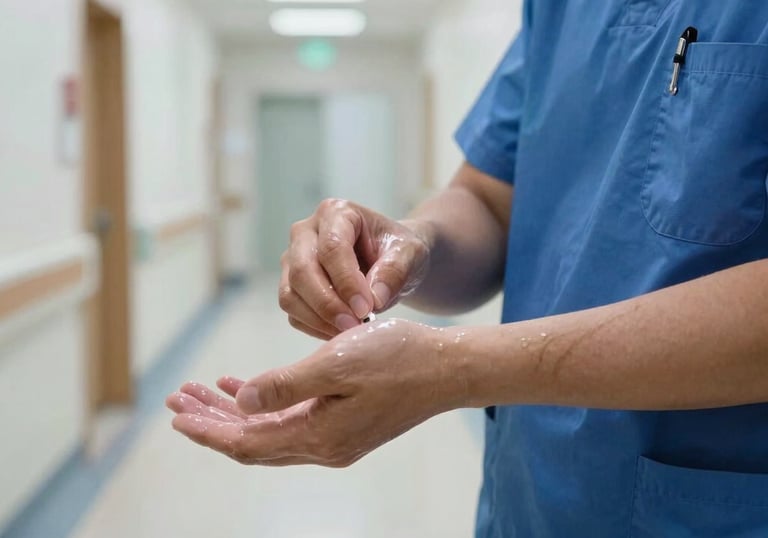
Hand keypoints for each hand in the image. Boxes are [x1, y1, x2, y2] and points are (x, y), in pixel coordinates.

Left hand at [166, 319, 460, 466]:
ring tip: (204, 391)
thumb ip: (285, 385)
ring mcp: (336, 438)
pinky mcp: (346, 424)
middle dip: (213, 420)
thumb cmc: (397, 359)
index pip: (247, 442)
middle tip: (180, 399)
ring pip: (269, 430)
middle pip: (253, 441)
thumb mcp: (336, 364)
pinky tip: (248, 386)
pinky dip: (266, 405)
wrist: (448, 368)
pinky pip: (291, 420)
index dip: (209, 430)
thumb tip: (242, 401)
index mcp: (319, 437)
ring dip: (236, 411)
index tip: (178, 414)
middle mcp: (324, 446)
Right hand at [280, 199, 430, 339]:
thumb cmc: (399, 250)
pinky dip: (315, 327)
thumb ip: (394, 271)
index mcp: (335, 213)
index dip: (346, 281)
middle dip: (328, 304)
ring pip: (290, 294)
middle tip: (356, 325)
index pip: (331, 247)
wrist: (392, 261)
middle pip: (302, 271)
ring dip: (320, 319)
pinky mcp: (291, 286)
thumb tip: (373, 300)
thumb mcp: (409, 253)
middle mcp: (305, 232)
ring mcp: (293, 259)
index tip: (366, 308)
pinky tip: (342, 331)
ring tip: (352, 330)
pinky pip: (293, 313)